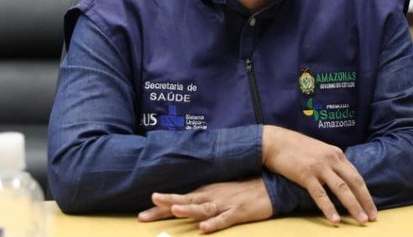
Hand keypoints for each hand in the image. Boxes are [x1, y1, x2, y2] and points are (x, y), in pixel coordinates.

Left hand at [137, 178, 272, 232]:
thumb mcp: (219, 192)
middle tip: (146, 213)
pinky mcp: (240, 212)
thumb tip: (183, 206)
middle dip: (166, 206)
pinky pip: (225, 219)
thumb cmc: (243, 190)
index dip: (161, 207)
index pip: (179, 200)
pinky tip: (205, 228)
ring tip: (174, 211)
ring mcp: (225, 204)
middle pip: (186, 202)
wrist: (270, 185)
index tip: (142, 215)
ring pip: (203, 208)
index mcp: (206, 193)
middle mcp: (212, 197)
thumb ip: (203, 200)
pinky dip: (215, 223)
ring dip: (188, 210)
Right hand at [261, 125, 376, 223]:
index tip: (371, 207)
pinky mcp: (306, 175)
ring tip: (361, 220)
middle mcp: (331, 159)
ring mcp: (319, 167)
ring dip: (353, 206)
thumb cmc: (296, 148)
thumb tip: (341, 178)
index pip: (356, 176)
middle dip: (365, 201)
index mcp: (336, 154)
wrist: (276, 142)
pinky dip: (329, 208)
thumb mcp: (320, 151)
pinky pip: (320, 194)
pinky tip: (335, 219)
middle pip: (354, 182)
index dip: (365, 193)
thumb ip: (331, 163)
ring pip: (341, 189)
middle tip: (373, 217)